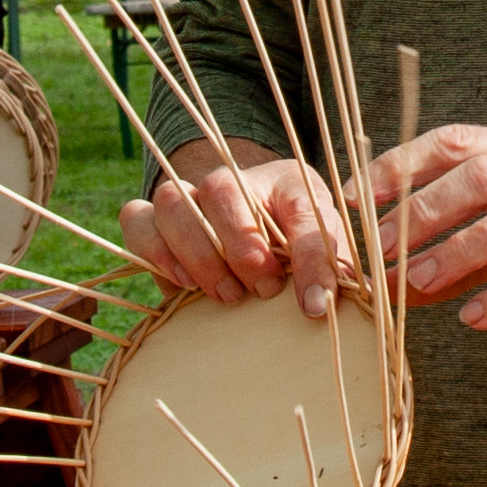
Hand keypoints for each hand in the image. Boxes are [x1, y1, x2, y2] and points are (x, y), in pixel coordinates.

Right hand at [122, 148, 360, 314]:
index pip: (304, 211)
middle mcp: (236, 180)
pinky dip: (153, 251)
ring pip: (173, 200)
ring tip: (225, 294)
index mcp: (290, 183)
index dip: (311, 260)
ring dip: (197, 253)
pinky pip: (136, 219)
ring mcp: (191, 195)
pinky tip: (182, 283)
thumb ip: (335, 268)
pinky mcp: (156, 219)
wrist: (253, 225)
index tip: (314, 307)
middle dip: (241, 247)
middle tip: (261, 290)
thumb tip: (350, 298)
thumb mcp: (325, 248)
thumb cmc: (295, 242)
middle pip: (222, 189)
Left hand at [363, 123, 486, 345]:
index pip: (460, 141)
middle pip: (485, 175)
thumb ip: (458, 246)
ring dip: (459, 252)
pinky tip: (474, 318)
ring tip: (416, 285)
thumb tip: (388, 275)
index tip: (355, 195)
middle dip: (422, 211)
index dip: (403, 164)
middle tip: (376, 249)